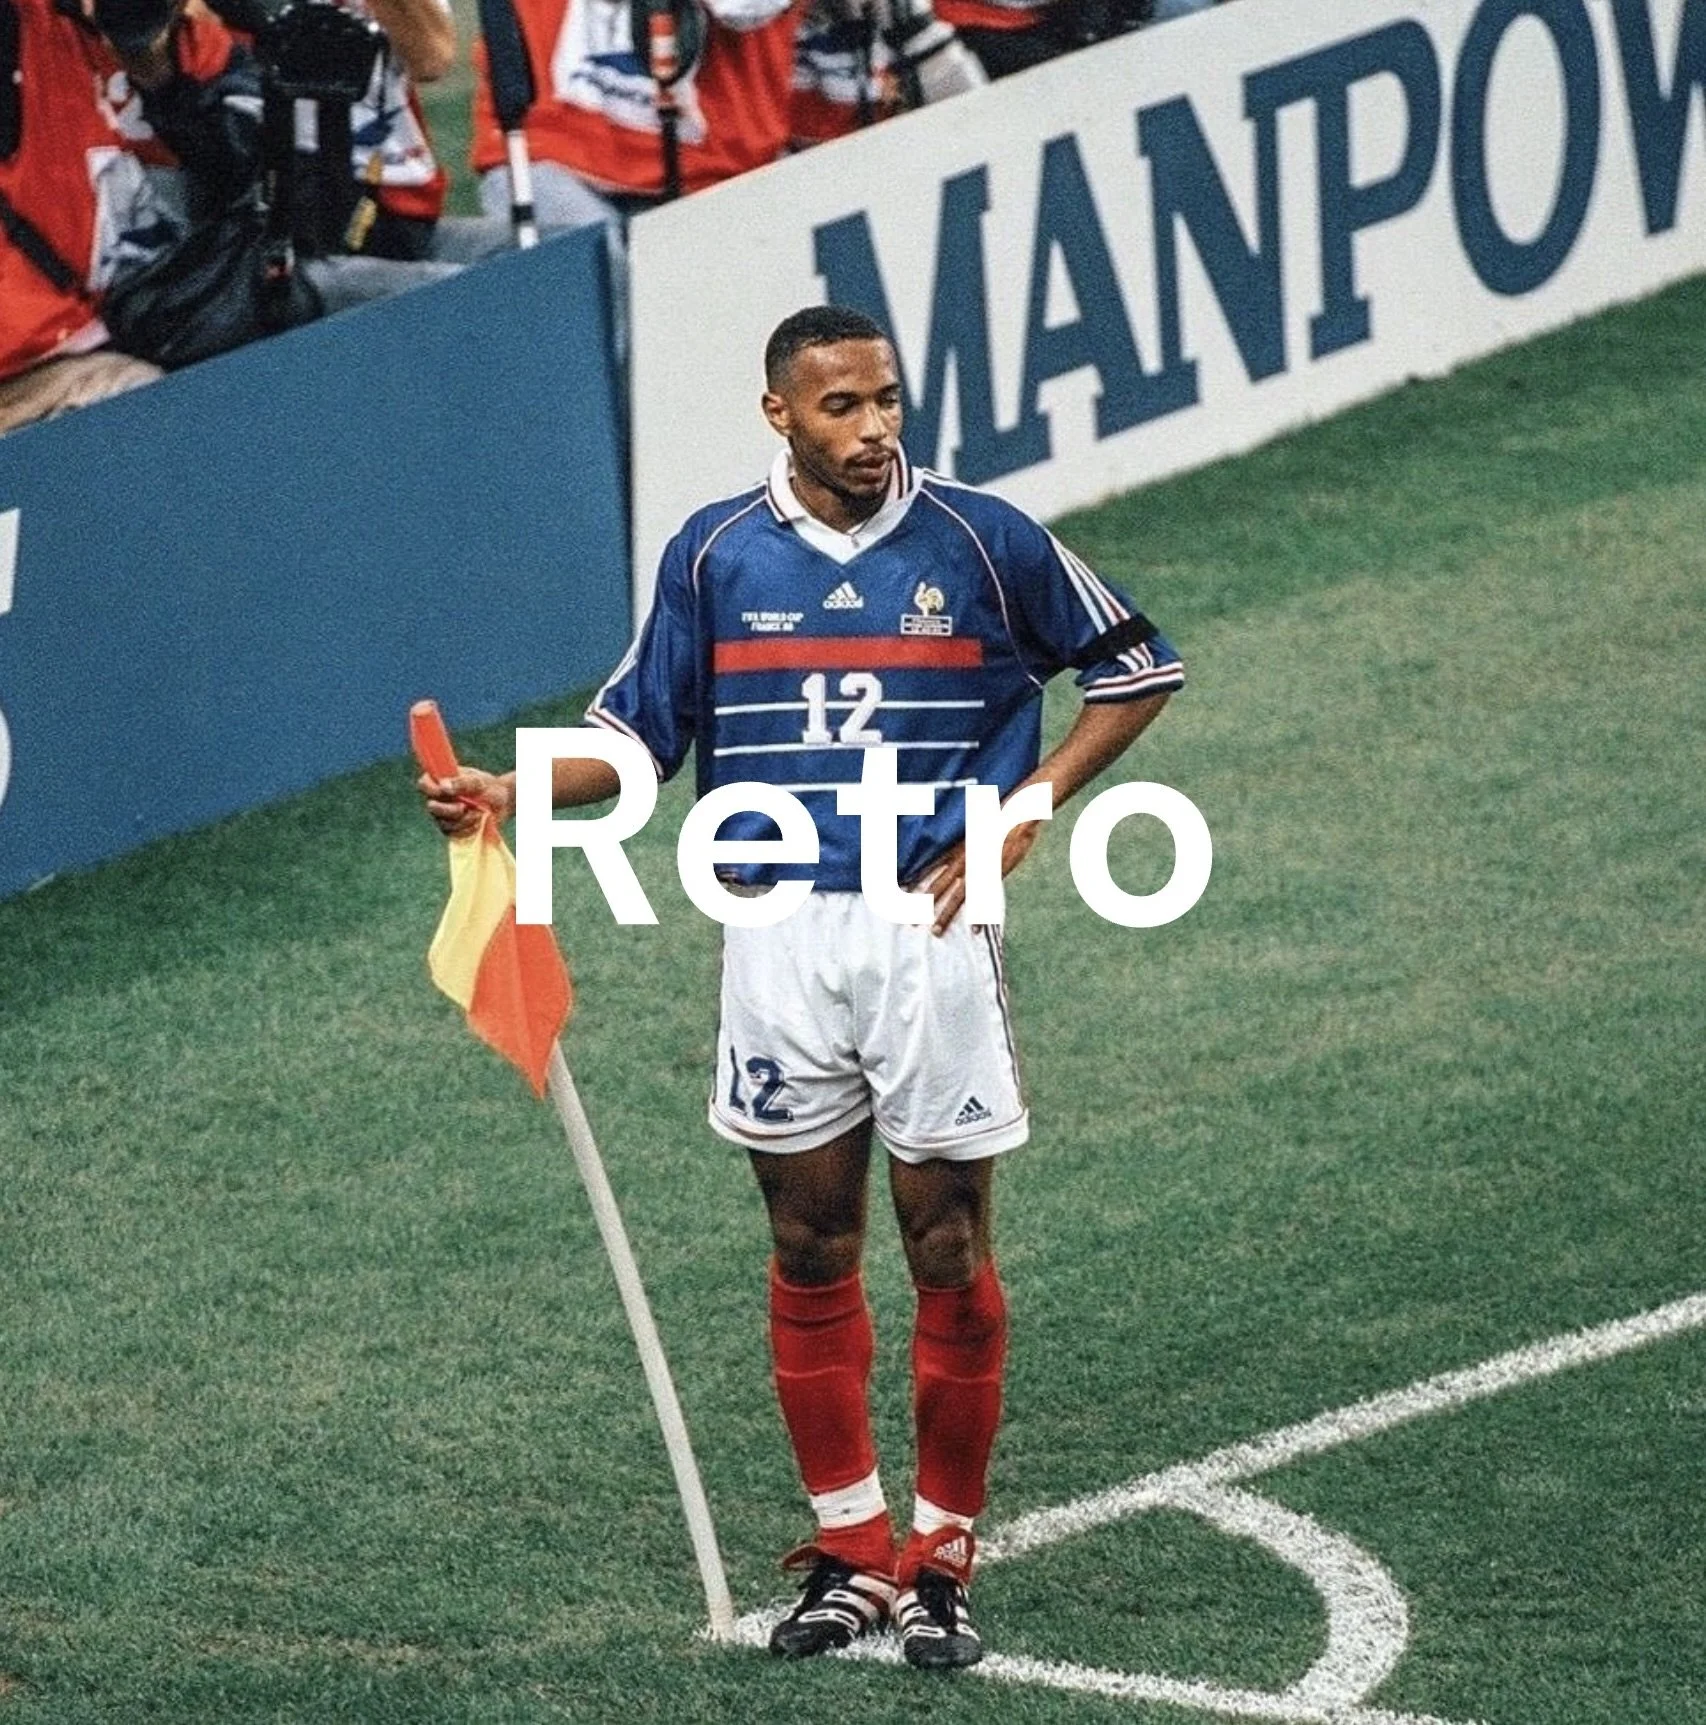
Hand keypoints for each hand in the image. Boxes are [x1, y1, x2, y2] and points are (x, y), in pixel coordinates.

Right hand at [418, 767, 513, 838]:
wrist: (502, 803)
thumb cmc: (488, 788)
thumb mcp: (479, 782)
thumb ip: (462, 782)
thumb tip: (443, 786)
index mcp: (441, 782)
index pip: (424, 784)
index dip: (430, 789)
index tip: (445, 791)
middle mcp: (438, 799)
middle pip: (431, 807)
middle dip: (448, 810)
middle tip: (464, 807)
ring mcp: (444, 815)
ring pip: (442, 823)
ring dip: (462, 820)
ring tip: (478, 814)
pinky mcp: (452, 829)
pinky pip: (452, 833)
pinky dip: (466, 829)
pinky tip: (477, 823)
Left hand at [909, 817, 1045, 936]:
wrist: (1017, 816)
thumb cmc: (997, 820)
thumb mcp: (974, 830)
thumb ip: (962, 844)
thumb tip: (950, 851)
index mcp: (956, 849)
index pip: (930, 866)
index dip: (915, 879)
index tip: (900, 892)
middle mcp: (963, 860)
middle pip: (939, 886)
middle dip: (924, 905)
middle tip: (910, 923)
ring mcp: (977, 869)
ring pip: (958, 896)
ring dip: (946, 915)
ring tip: (935, 932)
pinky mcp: (994, 876)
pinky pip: (985, 899)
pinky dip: (980, 916)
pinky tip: (974, 931)